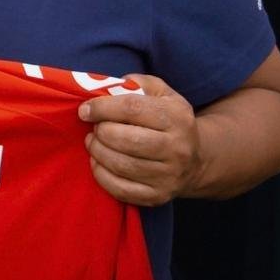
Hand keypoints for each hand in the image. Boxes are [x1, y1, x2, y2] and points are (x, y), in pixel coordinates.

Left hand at [78, 75, 200, 206]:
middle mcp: (178, 148)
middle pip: (125, 139)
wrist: (195, 160)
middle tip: (94, 128)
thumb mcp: (161, 93)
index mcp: (177, 117)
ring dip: (98, 151)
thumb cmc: (168, 120)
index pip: (131, 108)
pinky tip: (98, 161)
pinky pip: (120, 189)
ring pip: (121, 165)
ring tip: (93, 142)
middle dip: (100, 132)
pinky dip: (101, 174)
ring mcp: (169, 175)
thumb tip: (108, 87)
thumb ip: (137, 83)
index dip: (102, 108)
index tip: (85, 110)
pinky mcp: (158, 196)